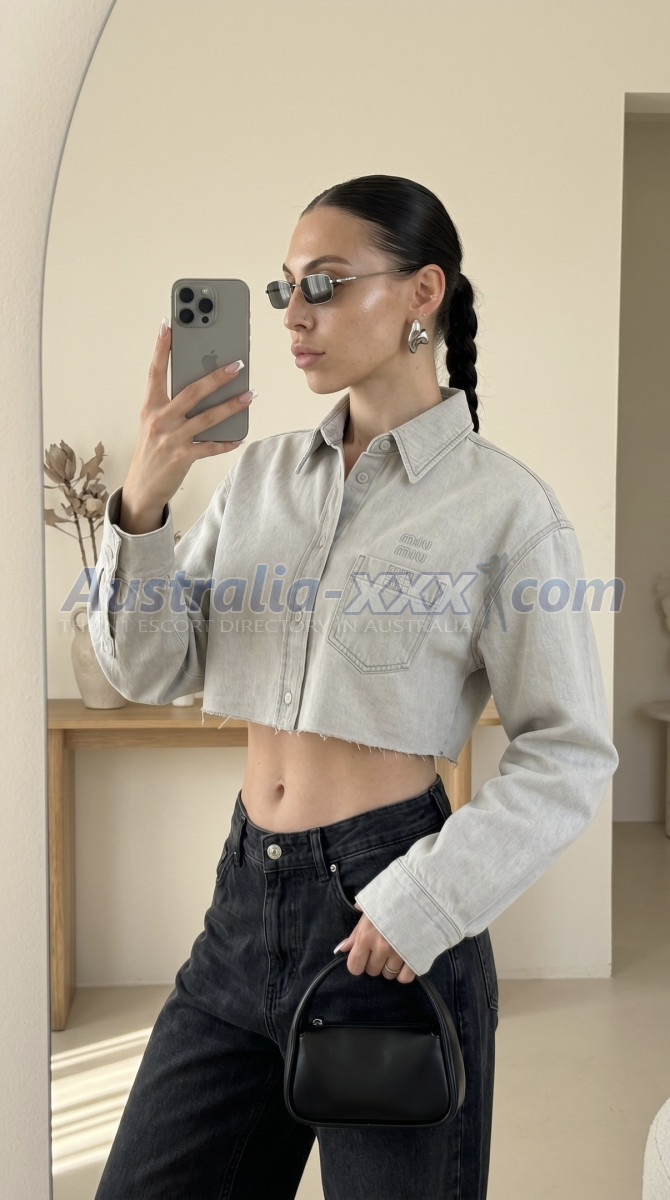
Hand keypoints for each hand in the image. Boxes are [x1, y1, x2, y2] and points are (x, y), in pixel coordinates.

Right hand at [120, 322, 254, 528]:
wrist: (141, 489)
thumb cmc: (151, 452)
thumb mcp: (153, 424)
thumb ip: (171, 406)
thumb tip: (201, 388)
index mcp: (150, 407)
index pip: (155, 371)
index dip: (161, 348)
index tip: (168, 325)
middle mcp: (159, 419)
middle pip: (192, 391)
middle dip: (216, 376)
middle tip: (237, 364)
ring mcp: (171, 438)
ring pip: (207, 417)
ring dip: (232, 406)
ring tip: (250, 395)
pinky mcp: (182, 457)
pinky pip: (210, 446)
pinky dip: (227, 442)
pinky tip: (240, 436)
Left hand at [334, 903, 415, 983]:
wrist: (421, 890)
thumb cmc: (392, 895)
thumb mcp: (369, 907)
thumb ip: (356, 931)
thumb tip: (344, 948)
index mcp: (366, 935)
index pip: (354, 967)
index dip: (358, 962)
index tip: (363, 954)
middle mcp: (381, 947)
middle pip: (372, 971)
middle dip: (375, 961)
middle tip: (382, 947)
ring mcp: (399, 953)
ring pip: (389, 974)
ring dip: (390, 965)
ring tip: (395, 949)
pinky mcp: (416, 956)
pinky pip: (405, 978)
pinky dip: (404, 972)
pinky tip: (405, 959)